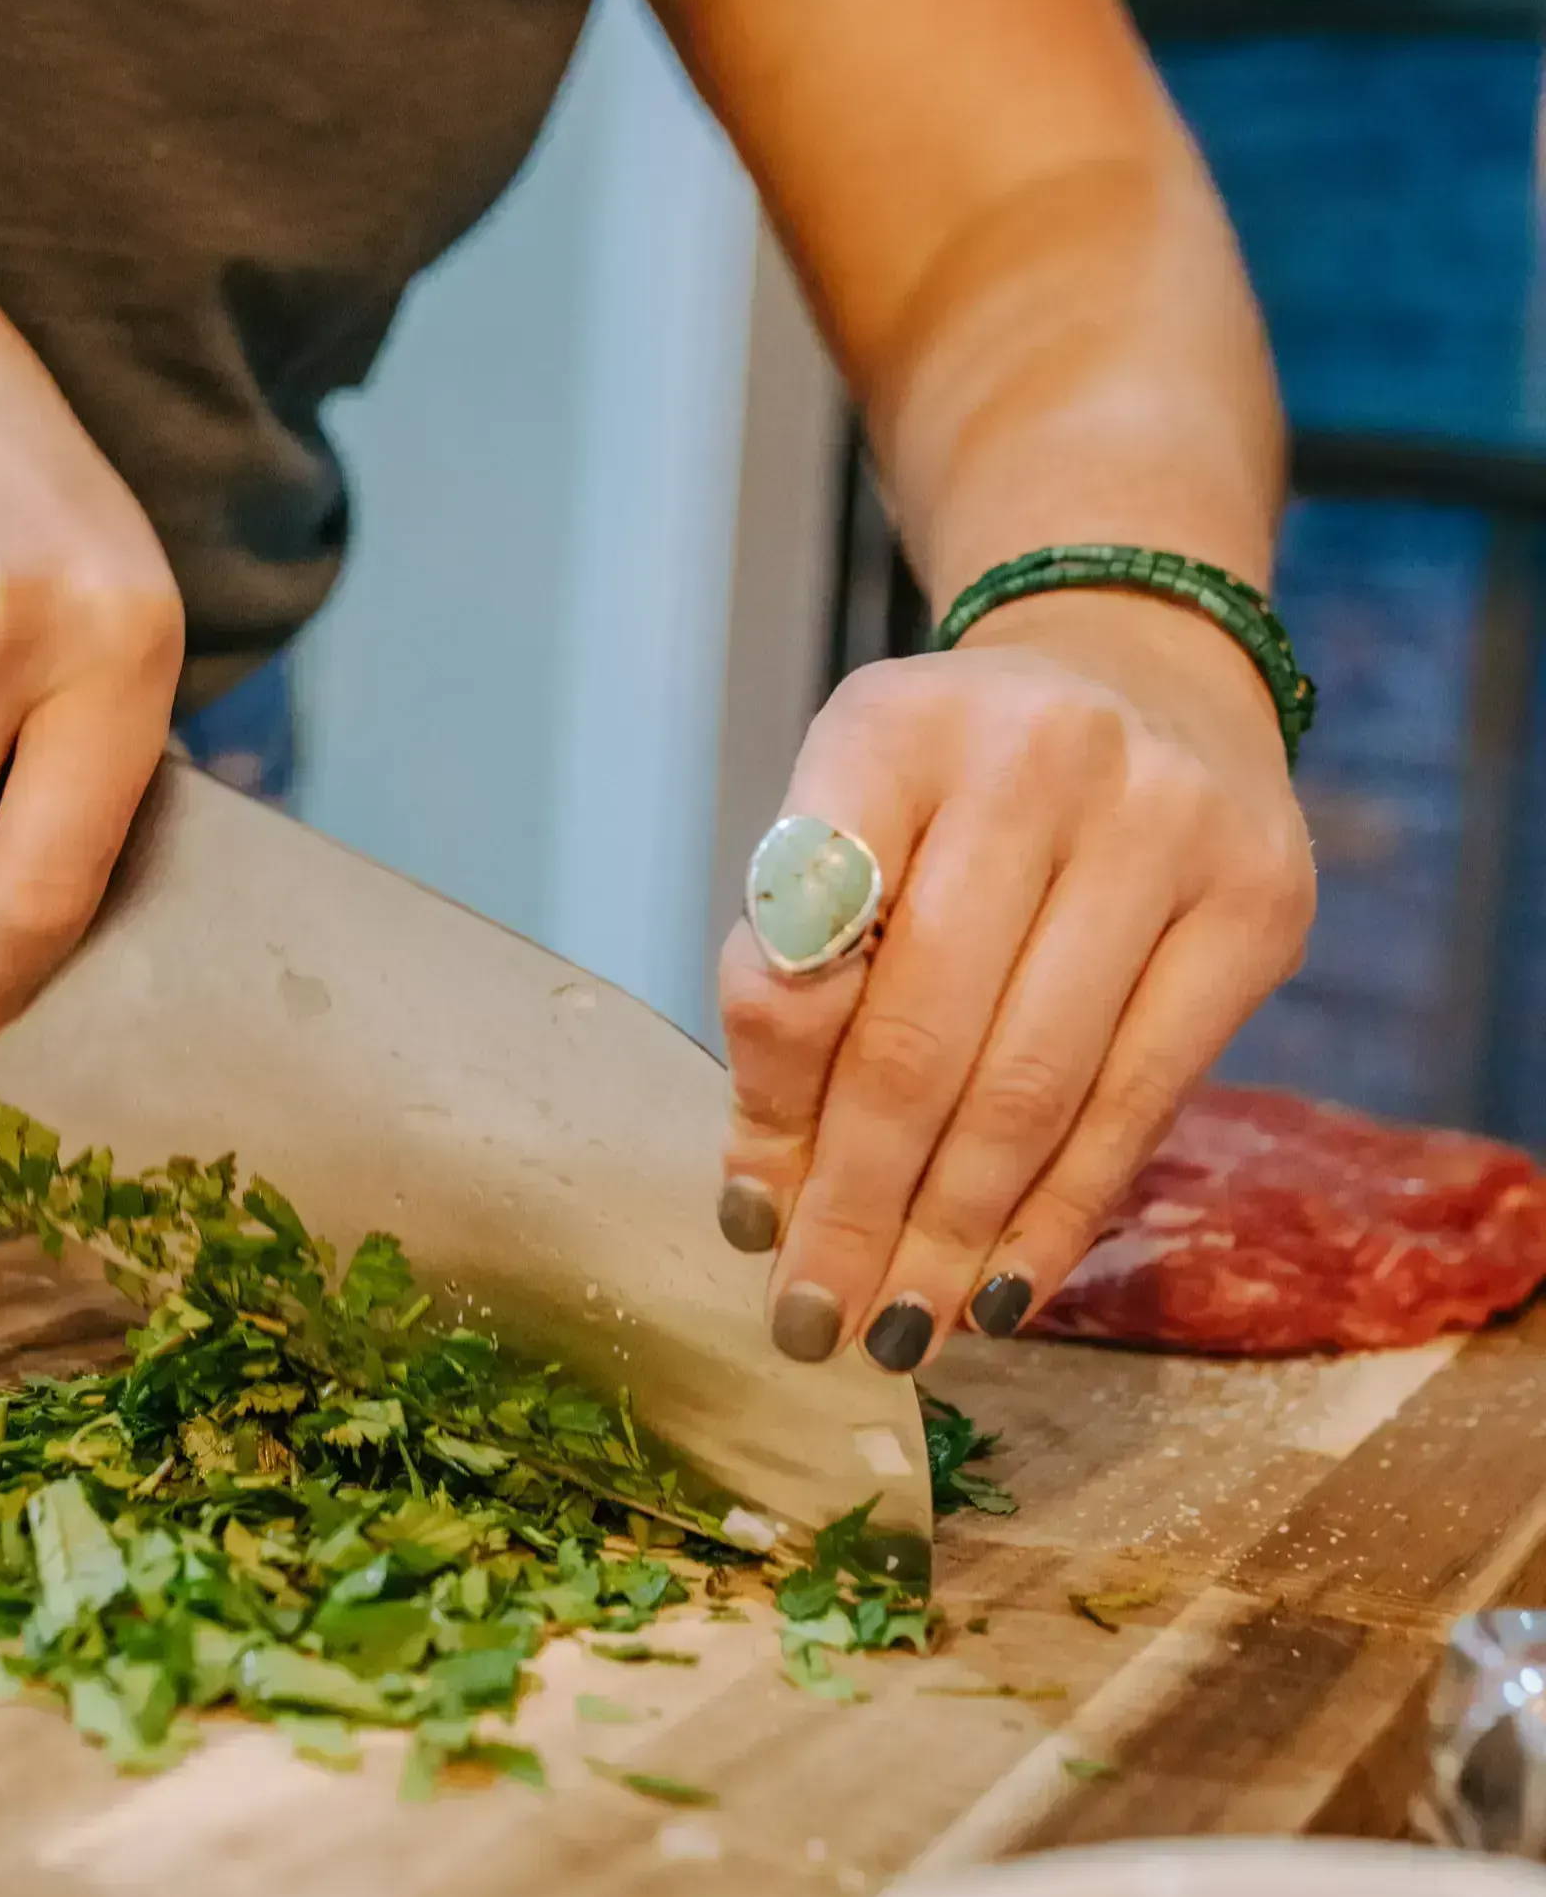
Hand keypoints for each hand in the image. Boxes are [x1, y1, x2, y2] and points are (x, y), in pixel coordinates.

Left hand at [715, 591, 1314, 1370]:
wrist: (1146, 678)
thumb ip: (793, 967)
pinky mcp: (1259, 905)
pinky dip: (1062, 1211)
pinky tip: (1005, 1287)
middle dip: (858, 1202)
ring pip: (1038, 1083)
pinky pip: (1142, 1100)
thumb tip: (769, 1189)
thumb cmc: (959, 779)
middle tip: (813, 1321)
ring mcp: (1167, 825)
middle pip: (923, 1030)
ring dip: (956, 1233)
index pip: (804, 927)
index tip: (748, 1211)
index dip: (773, 1085)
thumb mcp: (846, 816)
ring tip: (900, 1328)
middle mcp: (1038, 754)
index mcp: (892, 722)